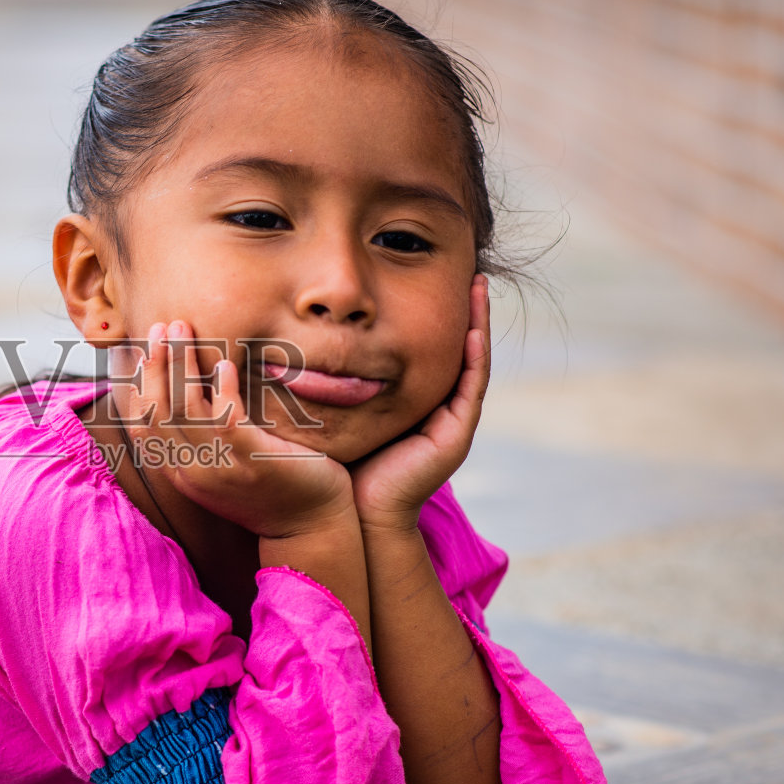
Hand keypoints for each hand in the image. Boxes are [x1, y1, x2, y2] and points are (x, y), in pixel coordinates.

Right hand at [124, 320, 354, 539]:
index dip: (138, 385)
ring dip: (181, 363)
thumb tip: (190, 393)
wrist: (309, 528)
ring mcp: (220, 467)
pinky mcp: (251, 459)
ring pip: (186, 407)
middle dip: (155, 364)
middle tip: (160, 327)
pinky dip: (223, 386)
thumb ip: (202, 437)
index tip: (141, 350)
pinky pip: (227, 416)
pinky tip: (227, 362)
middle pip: (157, 411)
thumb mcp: (224, 466)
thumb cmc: (271, 488)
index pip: (142, 425)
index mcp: (181, 474)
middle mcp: (193, 472)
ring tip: (184, 329)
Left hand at [351, 275, 489, 534]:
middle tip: (468, 271)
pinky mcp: (456, 434)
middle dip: (464, 310)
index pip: (428, 347)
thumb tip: (306, 340)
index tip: (432, 276)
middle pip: (456, 349)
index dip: (433, 313)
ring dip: (478, 323)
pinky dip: (475, 355)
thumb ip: (332, 379)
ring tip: (478, 285)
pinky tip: (473, 327)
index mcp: (412, 401)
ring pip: (471, 361)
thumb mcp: (336, 408)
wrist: (355, 512)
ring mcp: (451, 421)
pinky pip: (471, 386)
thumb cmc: (339, 463)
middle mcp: (437, 408)